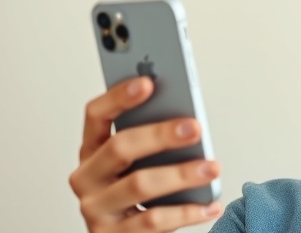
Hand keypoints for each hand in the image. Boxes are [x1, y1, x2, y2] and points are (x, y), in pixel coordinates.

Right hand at [69, 77, 221, 231]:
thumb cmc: (140, 192)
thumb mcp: (142, 162)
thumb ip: (154, 141)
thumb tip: (188, 119)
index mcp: (92, 149)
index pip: (96, 114)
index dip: (119, 97)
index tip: (148, 82)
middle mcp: (87, 177)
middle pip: (119, 147)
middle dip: (160, 134)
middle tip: (195, 127)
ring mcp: (96, 209)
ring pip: (139, 185)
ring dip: (181, 175)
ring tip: (212, 167)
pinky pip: (153, 221)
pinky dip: (187, 212)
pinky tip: (211, 205)